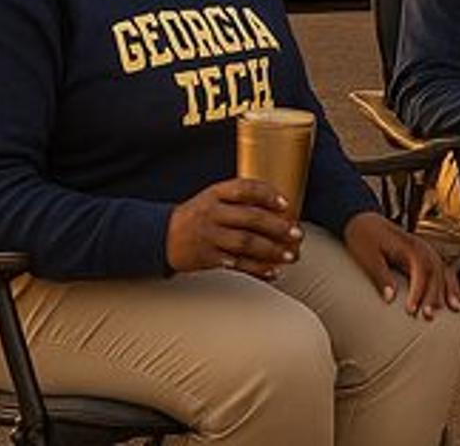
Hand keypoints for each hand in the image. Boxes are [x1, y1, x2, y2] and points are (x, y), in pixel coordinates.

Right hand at [165, 178, 300, 277]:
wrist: (162, 236)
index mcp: (216, 193)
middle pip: (250, 218)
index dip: (268, 195)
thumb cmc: (198, 215)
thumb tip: (280, 208)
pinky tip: (273, 272)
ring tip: (290, 256)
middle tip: (297, 234)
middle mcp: (213, 213)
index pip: (245, 189)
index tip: (285, 204)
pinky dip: (256, 269)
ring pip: (246, 243)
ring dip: (271, 250)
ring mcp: (209, 235)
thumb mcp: (214, 198)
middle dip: (277, 227)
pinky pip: (236, 264)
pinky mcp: (206, 257)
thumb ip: (240, 199)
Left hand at [343, 211, 459, 316]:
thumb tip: (390, 298)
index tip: (411, 310)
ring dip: (448, 291)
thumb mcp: (368, 257)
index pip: (420, 270)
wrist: (364, 221)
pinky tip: (455, 298)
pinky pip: (444, 270)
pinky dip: (451, 284)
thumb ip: (380, 276)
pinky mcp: (425, 256)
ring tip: (453, 310)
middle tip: (428, 316)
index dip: (418, 291)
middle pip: (436, 273)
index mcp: (409, 246)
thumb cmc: (365, 237)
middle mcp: (422, 248)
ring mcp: (425, 251)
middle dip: (434, 296)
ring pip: (443, 271)